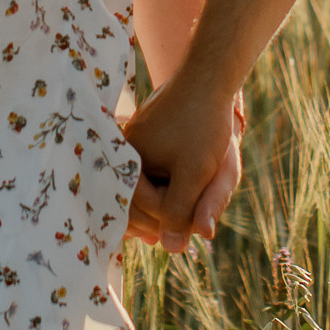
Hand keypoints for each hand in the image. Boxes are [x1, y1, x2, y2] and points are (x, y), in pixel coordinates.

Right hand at [122, 69, 244, 250]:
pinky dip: (166, 187)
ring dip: (167, 202)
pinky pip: (149, 177)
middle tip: (195, 210)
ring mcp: (130, 149)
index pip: (142, 212)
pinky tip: (185, 189)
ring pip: (146, 193)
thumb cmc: (203, 125)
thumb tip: (171, 250)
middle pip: (139, 206)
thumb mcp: (197, 172)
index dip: (172, 218)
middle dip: (166, 214)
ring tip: (194, 197)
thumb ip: (182, 212)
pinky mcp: (142, 143)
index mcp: (126, 162)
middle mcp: (121, 156)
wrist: (209, 79)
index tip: (196, 211)